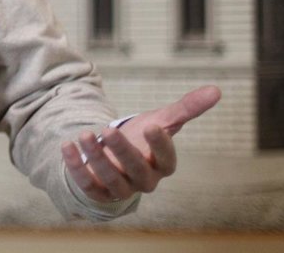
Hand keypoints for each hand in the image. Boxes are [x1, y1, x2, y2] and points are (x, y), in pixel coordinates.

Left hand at [60, 85, 220, 203]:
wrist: (114, 154)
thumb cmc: (142, 137)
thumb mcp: (161, 120)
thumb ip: (186, 108)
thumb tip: (216, 90)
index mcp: (162, 165)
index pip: (167, 160)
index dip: (161, 145)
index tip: (151, 125)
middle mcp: (143, 181)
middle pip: (137, 171)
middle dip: (123, 151)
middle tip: (109, 130)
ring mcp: (120, 189)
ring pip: (111, 180)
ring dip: (96, 159)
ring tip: (84, 134)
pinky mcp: (98, 193)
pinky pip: (87, 185)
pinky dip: (76, 167)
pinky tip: (67, 146)